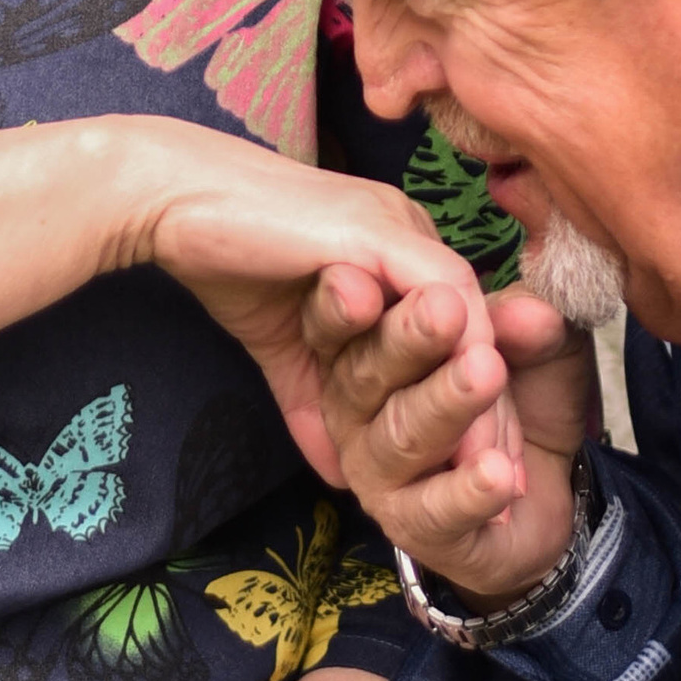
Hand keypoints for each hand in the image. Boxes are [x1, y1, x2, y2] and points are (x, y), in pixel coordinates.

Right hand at [117, 123, 491, 485]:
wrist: (171, 200)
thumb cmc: (222, 259)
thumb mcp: (285, 349)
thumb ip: (313, 401)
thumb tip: (336, 470)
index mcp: (392, 257)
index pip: (455, 334)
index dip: (472, 407)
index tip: (485, 474)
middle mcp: (407, 237)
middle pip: (476, 329)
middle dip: (495, 411)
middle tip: (509, 480)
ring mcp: (397, 230)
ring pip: (469, 316)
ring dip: (483, 394)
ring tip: (497, 462)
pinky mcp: (377, 231)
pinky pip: (443, 295)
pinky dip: (457, 357)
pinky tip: (459, 415)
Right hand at [307, 272, 593, 612]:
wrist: (550, 494)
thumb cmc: (521, 399)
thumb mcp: (534, 347)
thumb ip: (522, 324)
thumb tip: (529, 311)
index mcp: (366, 350)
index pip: (347, 320)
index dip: (348, 299)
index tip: (369, 276)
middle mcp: (355, 411)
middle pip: (368, 372)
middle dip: (408, 339)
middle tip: (443, 311)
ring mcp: (377, 473)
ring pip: (403, 435)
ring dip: (446, 403)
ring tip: (486, 375)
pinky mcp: (413, 529)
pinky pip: (436, 509)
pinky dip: (470, 491)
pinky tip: (499, 473)